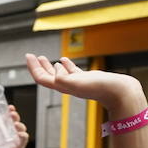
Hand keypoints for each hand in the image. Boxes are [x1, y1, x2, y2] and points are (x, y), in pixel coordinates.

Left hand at [0, 105, 28, 147]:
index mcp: (3, 130)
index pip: (8, 118)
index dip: (10, 111)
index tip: (9, 107)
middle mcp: (11, 132)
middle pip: (16, 121)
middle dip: (15, 116)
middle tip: (12, 114)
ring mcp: (16, 139)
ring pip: (21, 128)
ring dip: (20, 125)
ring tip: (15, 124)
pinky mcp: (19, 146)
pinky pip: (24, 139)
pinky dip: (23, 136)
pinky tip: (20, 134)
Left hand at [25, 55, 144, 111]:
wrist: (119, 92)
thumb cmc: (100, 88)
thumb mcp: (79, 83)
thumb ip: (64, 79)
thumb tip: (55, 71)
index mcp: (63, 87)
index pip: (42, 78)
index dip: (33, 67)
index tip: (28, 55)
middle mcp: (68, 86)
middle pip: (47, 77)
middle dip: (37, 66)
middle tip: (31, 56)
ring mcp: (77, 83)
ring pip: (58, 74)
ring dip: (49, 66)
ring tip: (42, 58)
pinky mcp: (86, 79)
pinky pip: (72, 72)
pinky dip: (65, 65)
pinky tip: (63, 60)